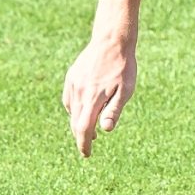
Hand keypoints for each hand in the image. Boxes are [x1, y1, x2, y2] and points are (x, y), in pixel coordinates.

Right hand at [63, 29, 137, 156]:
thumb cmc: (123, 66)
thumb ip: (114, 110)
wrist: (112, 40)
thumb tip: (104, 130)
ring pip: (72, 111)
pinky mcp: (71, 77)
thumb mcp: (125, 90)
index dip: (83, 144)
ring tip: (88, 129)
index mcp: (92, 99)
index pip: (83, 129)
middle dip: (81, 136)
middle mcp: (79, 93)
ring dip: (77, 122)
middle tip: (89, 145)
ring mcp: (73, 84)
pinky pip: (69, 98)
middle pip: (75, 122)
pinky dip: (74, 108)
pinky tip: (81, 110)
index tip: (86, 154)